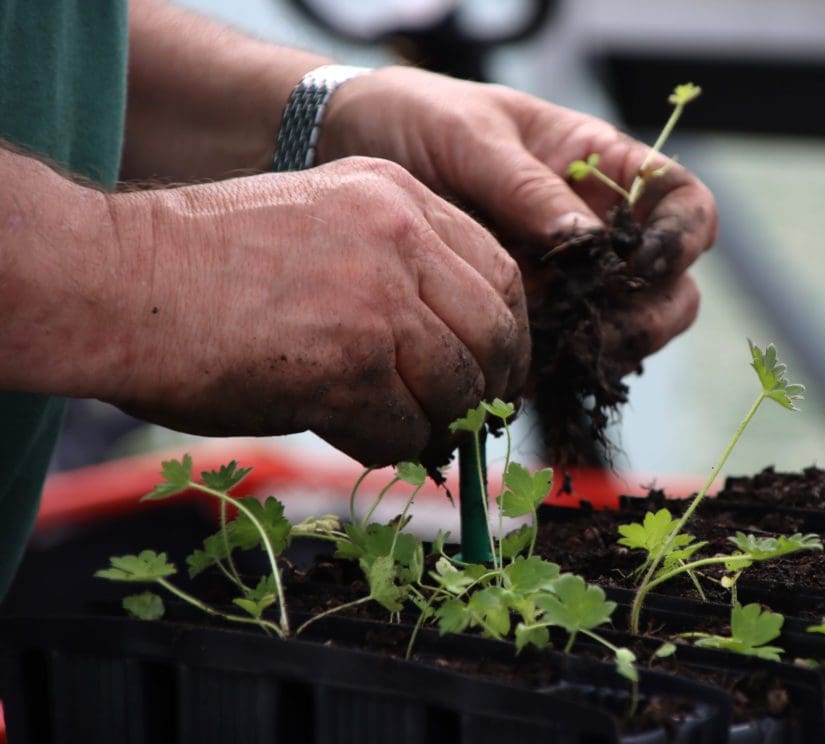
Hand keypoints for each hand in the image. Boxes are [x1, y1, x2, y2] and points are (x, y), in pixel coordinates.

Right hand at [102, 157, 528, 464]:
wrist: (119, 280)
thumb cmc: (207, 264)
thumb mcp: (322, 225)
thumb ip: (394, 271)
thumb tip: (455, 354)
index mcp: (398, 195)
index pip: (500, 272)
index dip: (508, 334)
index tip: (500, 371)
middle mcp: (399, 237)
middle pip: (494, 332)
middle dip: (490, 387)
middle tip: (471, 420)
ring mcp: (378, 301)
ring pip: (458, 387)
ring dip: (440, 425)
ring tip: (411, 436)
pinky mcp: (350, 365)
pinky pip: (405, 429)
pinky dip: (393, 448)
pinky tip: (363, 440)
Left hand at [319, 67, 717, 364]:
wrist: (349, 149)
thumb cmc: (419, 122)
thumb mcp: (472, 137)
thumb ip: (526, 186)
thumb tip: (585, 241)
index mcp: (601, 171)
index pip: (683, 206)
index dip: (683, 237)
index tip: (646, 261)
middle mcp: (595, 233)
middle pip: (671, 289)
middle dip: (651, 315)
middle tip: (599, 325)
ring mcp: (565, 283)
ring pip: (624, 335)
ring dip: (602, 351)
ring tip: (548, 349)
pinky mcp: (525, 321)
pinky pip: (561, 360)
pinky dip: (552, 375)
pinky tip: (513, 371)